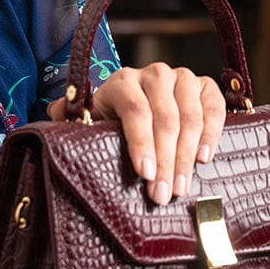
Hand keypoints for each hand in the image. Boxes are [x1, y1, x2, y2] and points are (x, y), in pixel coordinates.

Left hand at [48, 64, 226, 204]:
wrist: (136, 103)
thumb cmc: (111, 120)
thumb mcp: (89, 120)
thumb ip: (70, 118)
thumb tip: (54, 113)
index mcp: (122, 81)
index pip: (135, 110)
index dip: (141, 142)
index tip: (145, 174)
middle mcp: (154, 74)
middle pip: (165, 118)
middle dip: (166, 160)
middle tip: (163, 194)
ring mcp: (181, 77)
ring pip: (191, 115)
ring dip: (187, 154)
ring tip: (181, 187)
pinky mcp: (203, 86)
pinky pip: (215, 105)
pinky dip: (212, 131)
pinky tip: (204, 157)